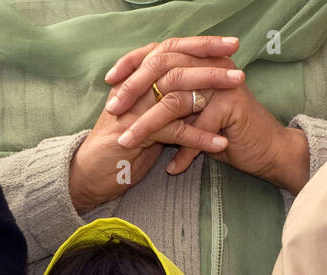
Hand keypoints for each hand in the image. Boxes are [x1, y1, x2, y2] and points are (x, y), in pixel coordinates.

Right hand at [69, 36, 241, 212]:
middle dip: (210, 63)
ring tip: (238, 94)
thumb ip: (164, 108)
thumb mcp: (145, 124)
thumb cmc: (118, 154)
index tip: (230, 44)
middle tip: (239, 67)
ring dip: (210, 93)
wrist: (87, 178)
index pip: (170, 52)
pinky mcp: (134, 135)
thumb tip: (195, 95)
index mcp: (135, 80)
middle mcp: (133, 89)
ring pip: (176, 93)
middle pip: (175, 64)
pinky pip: (173, 132)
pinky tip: (220, 143)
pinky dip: (199, 138)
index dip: (200, 46)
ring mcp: (132, 110)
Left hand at [106, 36, 309, 192]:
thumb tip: (127, 95)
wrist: (264, 151)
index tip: (108, 82)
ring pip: (175, 101)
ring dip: (148, 126)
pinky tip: (172, 168)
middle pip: (163, 69)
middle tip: (113, 111)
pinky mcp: (232, 105)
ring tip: (128, 143)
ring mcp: (222, 83)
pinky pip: (197, 130)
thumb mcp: (189, 114)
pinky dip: (182, 152)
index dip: (131, 64)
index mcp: (197, 59)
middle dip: (133, 92)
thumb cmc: (223, 133)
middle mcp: (209, 64)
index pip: (158, 52)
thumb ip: (167, 99)